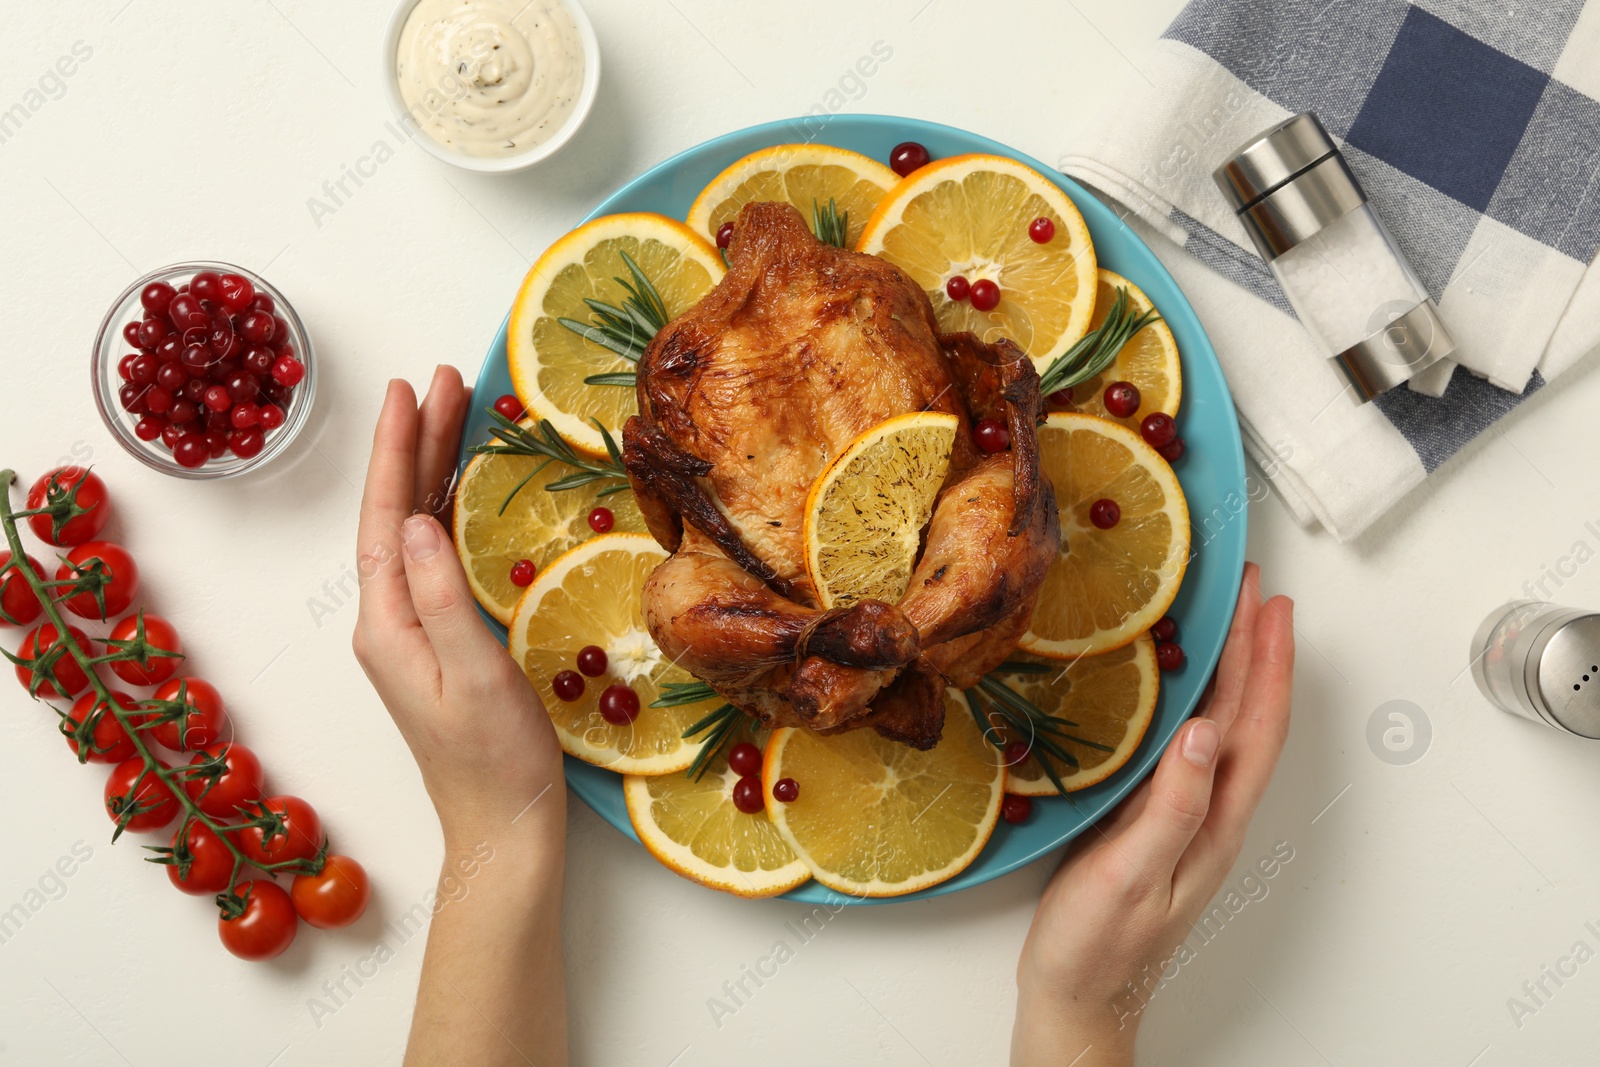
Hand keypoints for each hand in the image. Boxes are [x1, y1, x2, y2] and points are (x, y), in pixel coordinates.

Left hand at [352, 369, 565, 845]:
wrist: (503, 826)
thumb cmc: (493, 761)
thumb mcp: (472, 675)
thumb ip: (442, 596)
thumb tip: (418, 520)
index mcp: (386, 625)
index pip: (384, 517)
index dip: (394, 450)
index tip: (407, 392)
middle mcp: (390, 621)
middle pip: (399, 512)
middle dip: (418, 443)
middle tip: (446, 381)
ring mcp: (413, 631)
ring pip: (418, 529)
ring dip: (434, 470)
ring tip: (458, 413)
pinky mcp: (441, 641)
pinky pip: (438, 555)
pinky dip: (450, 509)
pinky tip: (465, 489)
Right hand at [1011, 563, 1293, 1065]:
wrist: (1076, 999)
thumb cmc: (1098, 949)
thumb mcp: (1131, 875)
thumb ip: (1171, 807)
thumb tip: (1202, 732)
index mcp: (1214, 822)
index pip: (1254, 727)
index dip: (1266, 662)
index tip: (1268, 603)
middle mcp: (1209, 813)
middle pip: (1247, 718)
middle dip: (1257, 649)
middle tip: (1253, 588)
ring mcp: (1184, 817)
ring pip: (1222, 727)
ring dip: (1232, 669)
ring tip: (1227, 619)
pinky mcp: (1153, 819)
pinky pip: (1185, 743)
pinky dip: (1192, 699)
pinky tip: (1175, 685)